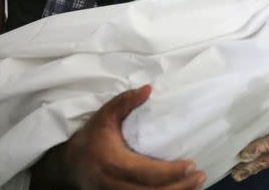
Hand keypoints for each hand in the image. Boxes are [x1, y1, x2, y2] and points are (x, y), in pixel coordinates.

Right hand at [64, 85, 205, 189]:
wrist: (69, 164)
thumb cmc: (92, 137)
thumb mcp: (105, 115)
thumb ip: (125, 101)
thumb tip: (148, 89)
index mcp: (113, 162)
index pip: (145, 172)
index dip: (170, 172)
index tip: (191, 164)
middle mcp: (114, 183)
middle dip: (179, 188)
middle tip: (199, 176)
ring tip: (196, 184)